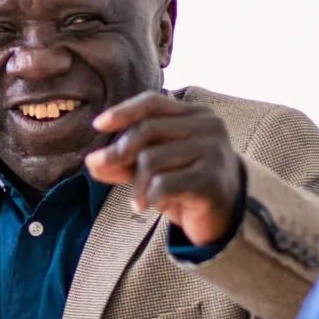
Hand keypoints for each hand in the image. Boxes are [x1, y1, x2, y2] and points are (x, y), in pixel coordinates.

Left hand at [84, 92, 246, 247]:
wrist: (226, 216)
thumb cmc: (187, 185)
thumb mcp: (154, 169)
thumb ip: (125, 162)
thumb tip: (92, 163)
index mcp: (195, 115)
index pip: (153, 102)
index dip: (122, 111)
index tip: (97, 125)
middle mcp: (208, 127)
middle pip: (146, 130)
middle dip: (117, 153)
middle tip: (99, 169)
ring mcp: (213, 151)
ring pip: (151, 160)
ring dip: (137, 185)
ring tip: (140, 199)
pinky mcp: (211, 179)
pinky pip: (164, 184)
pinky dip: (151, 198)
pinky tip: (154, 206)